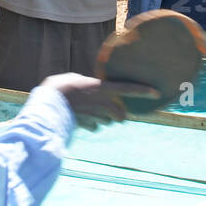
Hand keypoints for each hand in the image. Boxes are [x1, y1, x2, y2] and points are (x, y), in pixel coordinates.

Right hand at [39, 73, 160, 130]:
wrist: (47, 105)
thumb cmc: (60, 86)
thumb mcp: (75, 79)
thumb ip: (89, 85)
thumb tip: (91, 90)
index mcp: (101, 87)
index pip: (128, 88)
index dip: (144, 90)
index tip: (157, 92)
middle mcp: (102, 103)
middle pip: (120, 114)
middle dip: (118, 114)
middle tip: (112, 110)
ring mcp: (96, 116)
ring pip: (107, 122)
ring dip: (103, 119)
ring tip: (89, 111)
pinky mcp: (87, 125)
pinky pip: (94, 127)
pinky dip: (91, 124)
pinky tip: (80, 118)